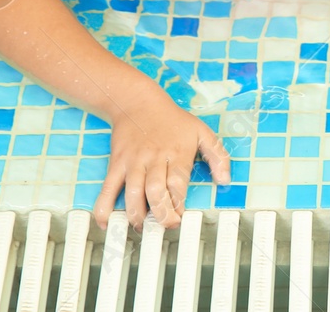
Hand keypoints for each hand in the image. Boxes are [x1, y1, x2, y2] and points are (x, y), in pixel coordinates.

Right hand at [95, 98, 231, 230]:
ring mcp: (133, 162)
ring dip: (136, 215)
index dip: (179, 204)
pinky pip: (108, 188)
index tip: (181, 217)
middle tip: (165, 226)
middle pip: (156, 191)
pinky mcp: (117, 163)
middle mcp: (154, 158)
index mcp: (177, 153)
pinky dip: (104, 207)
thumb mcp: (202, 131)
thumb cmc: (173, 120)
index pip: (177, 184)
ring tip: (142, 227)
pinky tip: (106, 222)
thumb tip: (225, 180)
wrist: (137, 102)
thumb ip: (218, 155)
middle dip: (161, 214)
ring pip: (133, 193)